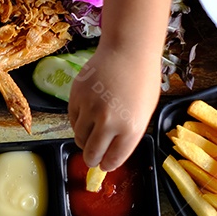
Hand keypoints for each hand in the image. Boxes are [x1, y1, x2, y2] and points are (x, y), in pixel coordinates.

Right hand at [68, 45, 161, 170]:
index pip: (112, 159)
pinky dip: (78, 122)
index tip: (105, 165)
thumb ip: (127, 135)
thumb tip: (110, 152)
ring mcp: (89, 109)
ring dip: (84, 140)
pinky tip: (88, 114)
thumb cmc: (141, 81)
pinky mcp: (75, 98)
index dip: (107, 165)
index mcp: (130, 128)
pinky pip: (72, 120)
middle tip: (93, 158)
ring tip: (91, 133)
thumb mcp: (144, 112)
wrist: (128, 51)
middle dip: (92, 159)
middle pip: (91, 154)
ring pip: (78, 137)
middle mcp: (108, 121)